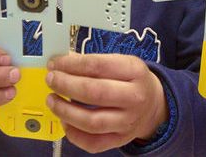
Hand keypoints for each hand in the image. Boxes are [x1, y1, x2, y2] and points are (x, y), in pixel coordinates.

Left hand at [45, 53, 167, 152]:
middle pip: (94, 93)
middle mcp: (134, 98)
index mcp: (134, 71)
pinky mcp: (120, 139)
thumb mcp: (120, 62)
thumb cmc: (132, 81)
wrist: (154, 105)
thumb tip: (62, 63)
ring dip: (65, 111)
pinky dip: (74, 134)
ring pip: (91, 121)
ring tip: (52, 100)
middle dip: (66, 85)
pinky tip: (65, 121)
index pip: (97, 66)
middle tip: (51, 80)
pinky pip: (93, 143)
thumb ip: (93, 62)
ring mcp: (128, 122)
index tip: (55, 63)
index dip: (71, 64)